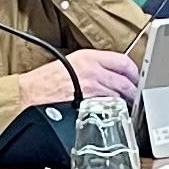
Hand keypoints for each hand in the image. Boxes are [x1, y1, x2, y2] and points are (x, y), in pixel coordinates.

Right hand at [17, 49, 141, 106]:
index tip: (135, 77)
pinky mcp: (88, 102)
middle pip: (125, 79)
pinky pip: (108, 104)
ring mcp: (92, 86)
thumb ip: (93, 65)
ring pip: (119, 93)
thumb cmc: (47, 79)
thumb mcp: (72, 62)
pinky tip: (116, 111)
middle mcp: (93, 69)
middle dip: (134, 88)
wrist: (32, 92)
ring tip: (129, 104)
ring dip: (126, 100)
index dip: (133, 71)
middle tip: (136, 94)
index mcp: (90, 57)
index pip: (123, 61)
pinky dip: (114, 108)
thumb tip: (110, 72)